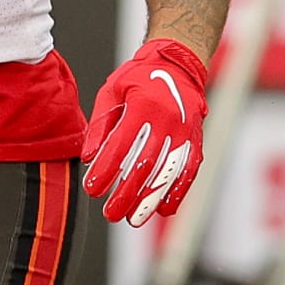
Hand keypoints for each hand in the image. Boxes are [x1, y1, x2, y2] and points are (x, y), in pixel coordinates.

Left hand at [82, 38, 209, 226]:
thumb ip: (101, 124)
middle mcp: (168, 122)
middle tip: (110, 214)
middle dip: (126, 193)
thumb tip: (88, 158)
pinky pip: (188, 172)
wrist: (177, 66)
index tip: (92, 189)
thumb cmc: (137, 79)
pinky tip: (163, 210)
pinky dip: (177, 192)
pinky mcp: (196, 142)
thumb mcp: (111, 92)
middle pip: (145, 165)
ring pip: (168, 173)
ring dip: (150, 199)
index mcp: (144, 107)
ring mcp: (186, 134)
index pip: (121, 146)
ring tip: (133, 219)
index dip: (106, 170)